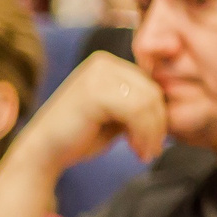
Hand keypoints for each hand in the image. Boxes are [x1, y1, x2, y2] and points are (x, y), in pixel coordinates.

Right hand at [10, 52, 168, 173]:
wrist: (43, 153)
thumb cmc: (78, 136)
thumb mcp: (115, 114)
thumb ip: (136, 103)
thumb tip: (172, 104)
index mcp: (106, 64)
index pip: (150, 84)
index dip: (158, 113)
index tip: (154, 140)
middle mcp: (102, 63)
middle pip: (153, 90)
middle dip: (158, 124)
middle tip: (152, 150)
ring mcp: (97, 76)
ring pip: (148, 101)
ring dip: (153, 132)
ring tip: (145, 153)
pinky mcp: (95, 92)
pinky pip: (136, 111)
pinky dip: (144, 134)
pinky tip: (137, 151)